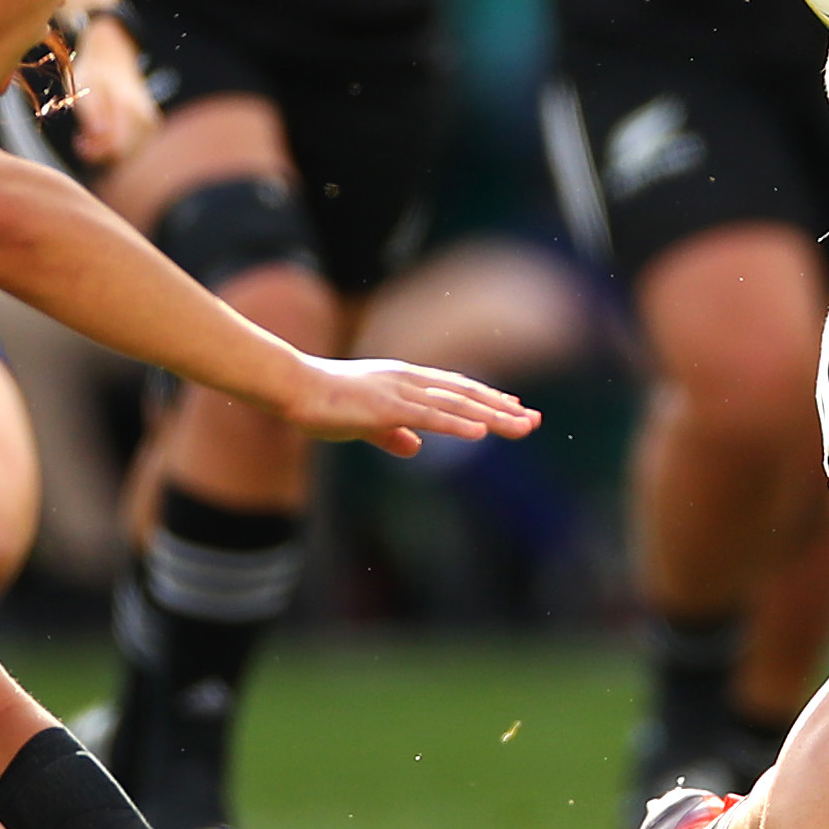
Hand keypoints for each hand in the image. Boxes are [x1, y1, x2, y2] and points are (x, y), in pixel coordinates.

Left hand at [66, 18, 162, 167]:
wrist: (112, 57)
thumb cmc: (94, 73)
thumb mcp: (85, 89)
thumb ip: (92, 113)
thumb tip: (100, 134)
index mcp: (130, 109)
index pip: (117, 147)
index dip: (96, 152)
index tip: (79, 141)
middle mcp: (146, 118)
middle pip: (124, 154)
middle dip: (100, 152)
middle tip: (80, 139)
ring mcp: (151, 123)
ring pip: (130, 154)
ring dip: (108, 150)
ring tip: (88, 134)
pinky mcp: (151, 127)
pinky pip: (134, 147)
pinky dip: (117, 145)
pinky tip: (101, 133)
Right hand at [269, 355, 538, 457]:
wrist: (292, 389)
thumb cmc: (323, 404)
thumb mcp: (365, 422)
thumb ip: (391, 434)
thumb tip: (413, 448)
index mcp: (405, 381)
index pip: (456, 389)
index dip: (487, 398)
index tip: (515, 406)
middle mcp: (409, 381)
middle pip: (466, 395)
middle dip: (502, 408)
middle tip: (535, 421)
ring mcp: (399, 392)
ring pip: (456, 405)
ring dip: (492, 416)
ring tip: (521, 426)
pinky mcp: (386, 407)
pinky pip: (428, 418)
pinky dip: (456, 424)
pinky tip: (480, 432)